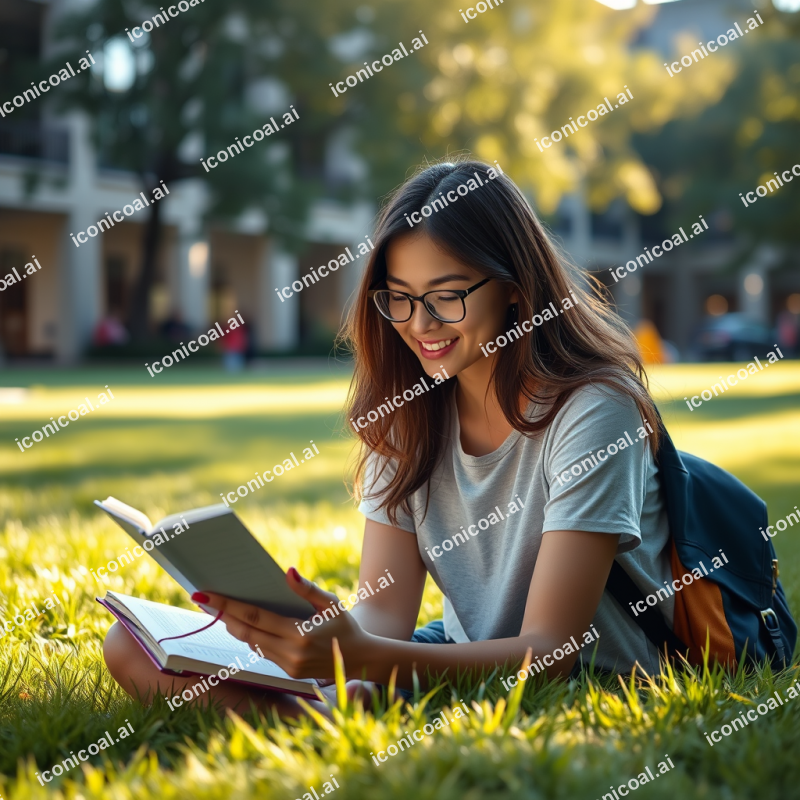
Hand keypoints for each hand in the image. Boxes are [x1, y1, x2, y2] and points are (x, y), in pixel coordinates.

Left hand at [195, 568, 369, 680]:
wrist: (360, 659)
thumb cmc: (345, 625)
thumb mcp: (330, 603)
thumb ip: (307, 589)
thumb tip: (287, 571)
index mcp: (299, 633)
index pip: (254, 617)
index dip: (228, 605)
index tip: (206, 595)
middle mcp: (290, 653)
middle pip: (246, 632)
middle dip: (222, 616)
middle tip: (202, 600)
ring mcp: (288, 666)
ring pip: (251, 644)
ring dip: (233, 627)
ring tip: (217, 610)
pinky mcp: (288, 674)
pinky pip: (262, 653)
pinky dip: (250, 638)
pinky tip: (240, 625)